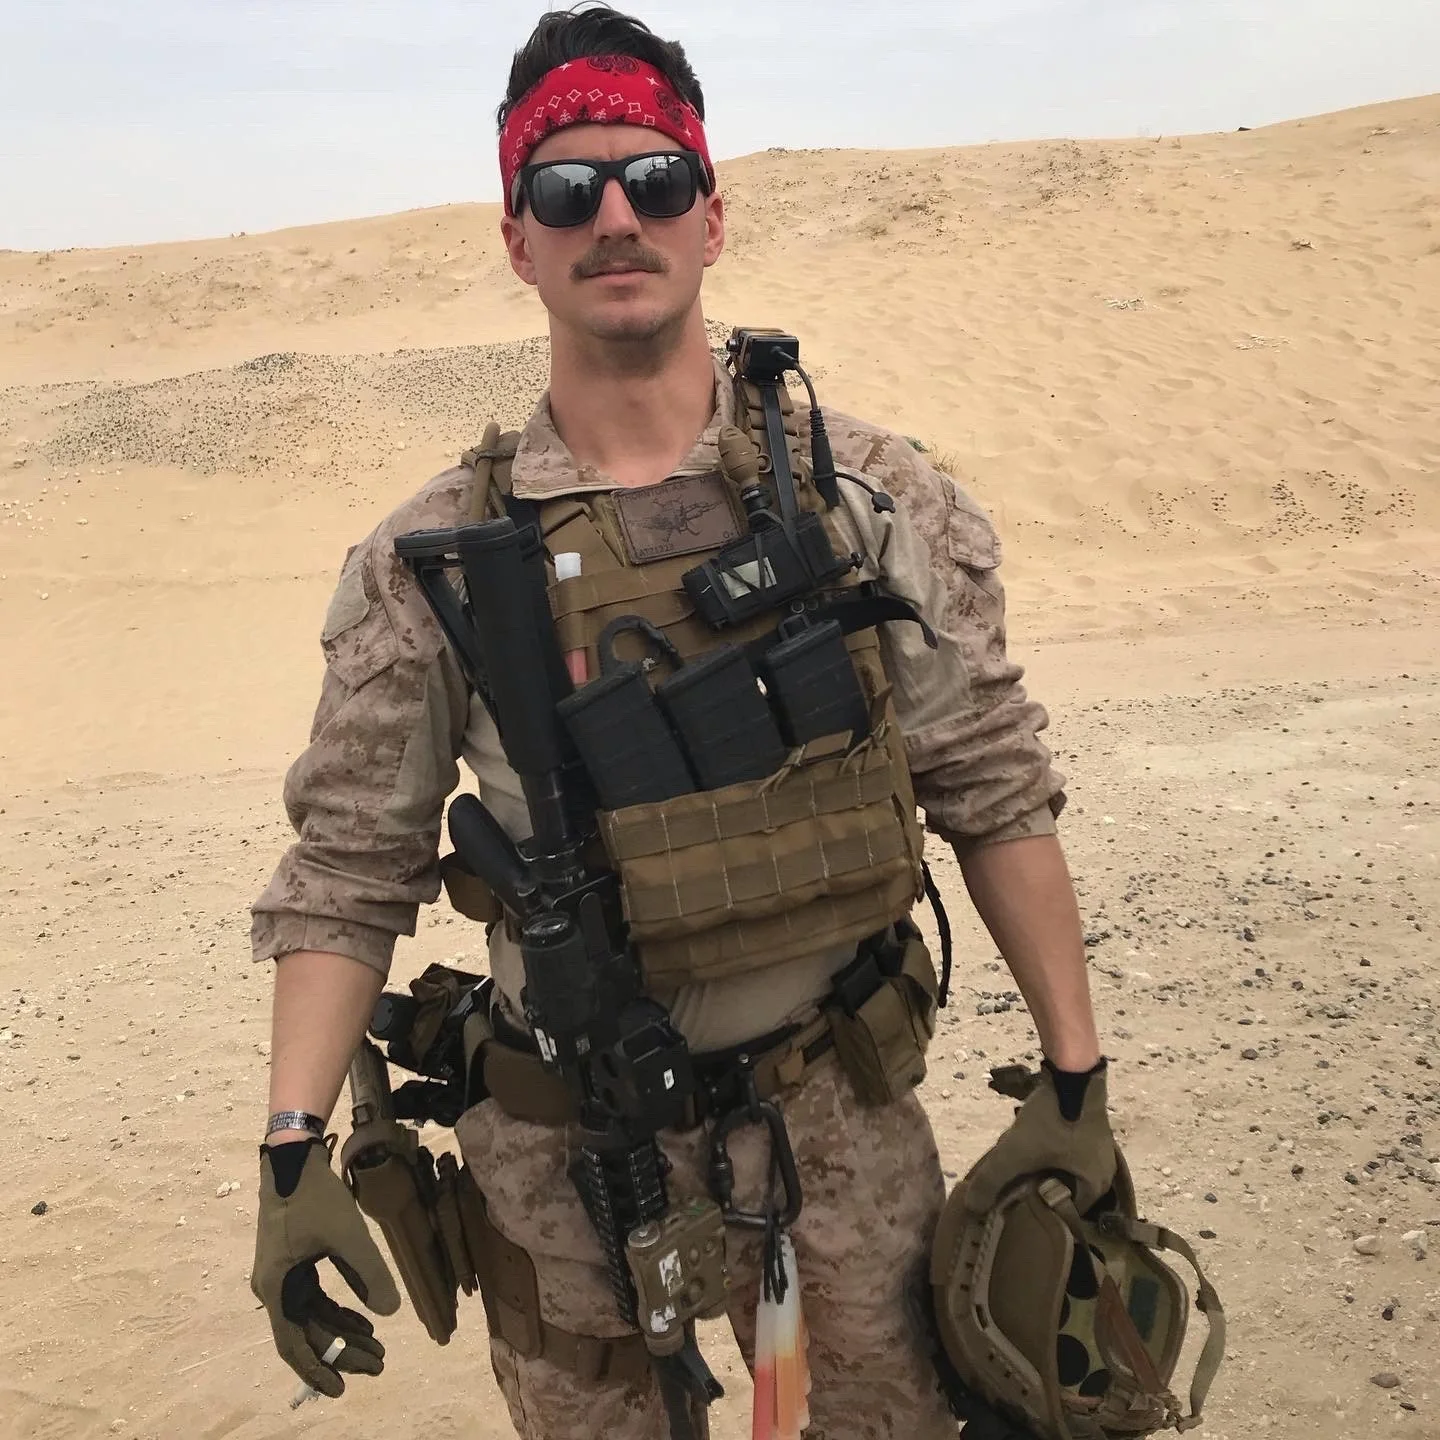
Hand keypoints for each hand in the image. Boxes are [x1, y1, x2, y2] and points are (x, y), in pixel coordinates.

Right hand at [251, 1138, 400, 1396]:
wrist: (294, 1156)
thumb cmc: (315, 1196)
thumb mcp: (347, 1235)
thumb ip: (369, 1273)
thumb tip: (390, 1313)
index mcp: (276, 1289)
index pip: (295, 1343)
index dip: (318, 1368)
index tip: (342, 1389)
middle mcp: (275, 1288)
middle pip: (309, 1332)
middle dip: (343, 1351)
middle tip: (378, 1364)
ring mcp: (285, 1275)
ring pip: (315, 1316)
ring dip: (344, 1332)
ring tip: (378, 1347)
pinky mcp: (296, 1261)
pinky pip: (317, 1297)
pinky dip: (340, 1309)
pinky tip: (367, 1319)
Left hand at [960, 1059, 1116, 1215]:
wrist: (1072, 1071)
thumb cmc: (1053, 1119)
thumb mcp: (1017, 1151)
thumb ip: (993, 1179)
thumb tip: (972, 1208)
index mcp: (1095, 1188)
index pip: (1061, 1214)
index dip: (1034, 1209)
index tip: (1012, 1202)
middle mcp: (1104, 1174)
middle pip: (1060, 1191)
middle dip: (1034, 1185)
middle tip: (1011, 1179)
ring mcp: (1099, 1151)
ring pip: (1061, 1169)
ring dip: (1039, 1166)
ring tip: (1017, 1159)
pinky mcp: (1090, 1132)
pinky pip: (1065, 1152)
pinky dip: (1047, 1151)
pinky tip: (1029, 1141)